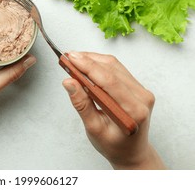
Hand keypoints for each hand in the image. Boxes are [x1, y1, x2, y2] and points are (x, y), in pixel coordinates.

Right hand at [62, 52, 165, 169]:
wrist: (132, 152)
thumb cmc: (114, 145)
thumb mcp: (94, 128)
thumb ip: (82, 104)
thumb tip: (69, 82)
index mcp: (133, 111)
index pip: (109, 81)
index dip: (88, 66)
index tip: (70, 58)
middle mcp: (142, 97)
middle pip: (112, 69)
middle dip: (87, 60)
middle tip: (67, 57)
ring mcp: (142, 91)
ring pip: (115, 65)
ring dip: (93, 59)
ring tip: (74, 59)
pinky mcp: (138, 87)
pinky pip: (118, 69)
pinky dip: (100, 64)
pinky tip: (87, 63)